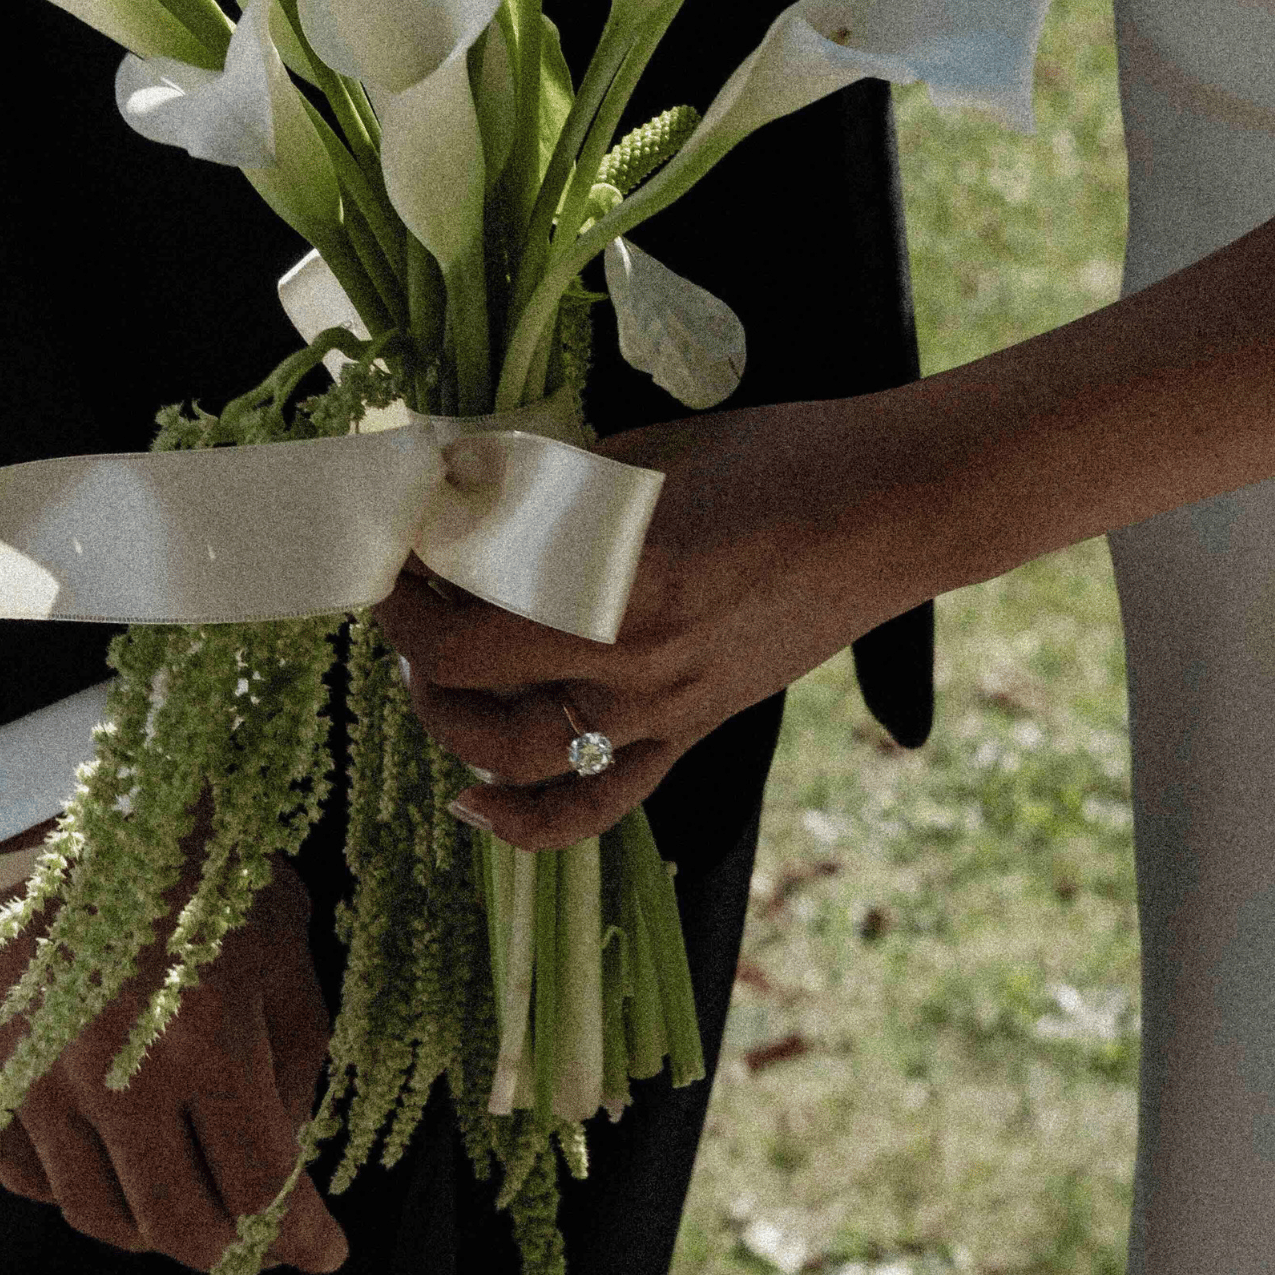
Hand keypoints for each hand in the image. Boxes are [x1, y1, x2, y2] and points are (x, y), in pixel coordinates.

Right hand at [0, 804, 347, 1274]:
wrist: (31, 790)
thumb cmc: (174, 841)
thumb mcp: (269, 918)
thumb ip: (293, 1036)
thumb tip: (289, 1132)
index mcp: (203, 1036)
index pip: (262, 1185)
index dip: (301, 1236)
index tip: (326, 1252)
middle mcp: (114, 1080)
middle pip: (179, 1225)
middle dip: (229, 1246)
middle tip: (254, 1236)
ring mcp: (33, 1086)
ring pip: (100, 1216)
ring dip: (153, 1224)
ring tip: (184, 1198)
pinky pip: (30, 1178)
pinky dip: (78, 1187)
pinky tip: (108, 1157)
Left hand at [379, 395, 932, 853]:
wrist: (886, 509)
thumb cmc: (773, 457)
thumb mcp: (642, 451)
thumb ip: (549, 487)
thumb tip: (460, 489)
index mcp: (612, 580)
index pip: (463, 619)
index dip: (401, 592)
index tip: (388, 550)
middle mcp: (630, 661)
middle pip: (470, 685)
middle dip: (413, 644)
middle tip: (404, 597)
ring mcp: (664, 711)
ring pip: (515, 758)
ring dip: (449, 721)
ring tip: (430, 674)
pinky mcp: (693, 734)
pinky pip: (596, 804)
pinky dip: (524, 822)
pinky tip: (470, 805)